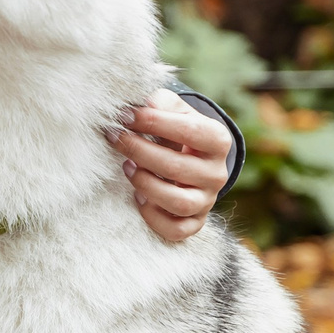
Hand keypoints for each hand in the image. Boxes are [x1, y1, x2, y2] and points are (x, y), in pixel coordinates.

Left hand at [113, 91, 236, 243]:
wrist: (192, 158)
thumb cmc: (177, 129)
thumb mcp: (175, 110)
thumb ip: (161, 103)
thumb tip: (141, 106)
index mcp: (218, 140)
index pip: (189, 131)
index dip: (153, 122)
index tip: (124, 116)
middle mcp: (217, 173)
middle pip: (177, 168)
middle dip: (139, 151)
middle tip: (115, 138)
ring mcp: (208, 200)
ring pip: (179, 203)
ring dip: (146, 185)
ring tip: (126, 167)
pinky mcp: (196, 221)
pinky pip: (176, 230)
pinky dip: (153, 216)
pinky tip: (138, 197)